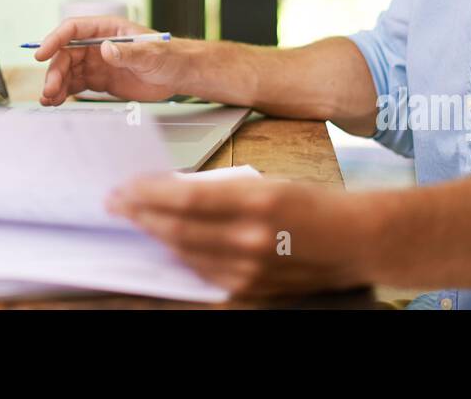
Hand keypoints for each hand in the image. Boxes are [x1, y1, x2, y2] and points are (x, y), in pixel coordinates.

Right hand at [33, 16, 182, 105]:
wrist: (179, 75)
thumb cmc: (168, 56)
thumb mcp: (151, 53)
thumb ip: (128, 52)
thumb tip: (105, 49)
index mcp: (107, 29)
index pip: (73, 30)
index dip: (55, 40)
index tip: (42, 54)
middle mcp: (97, 44)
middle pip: (66, 54)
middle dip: (55, 71)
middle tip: (50, 90)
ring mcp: (97, 62)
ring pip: (67, 71)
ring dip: (56, 83)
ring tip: (49, 100)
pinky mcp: (99, 80)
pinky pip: (76, 84)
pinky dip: (64, 92)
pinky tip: (56, 101)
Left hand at [106, 174, 367, 297]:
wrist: (355, 241)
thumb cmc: (311, 203)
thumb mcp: (265, 181)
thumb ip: (220, 189)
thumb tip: (173, 191)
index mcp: (256, 201)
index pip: (185, 198)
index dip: (148, 193)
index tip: (125, 185)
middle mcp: (251, 239)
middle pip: (177, 229)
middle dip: (140, 214)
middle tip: (116, 202)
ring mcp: (250, 270)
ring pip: (185, 254)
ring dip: (154, 236)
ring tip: (135, 220)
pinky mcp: (251, 290)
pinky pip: (203, 273)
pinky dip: (180, 256)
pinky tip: (167, 243)